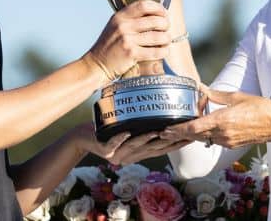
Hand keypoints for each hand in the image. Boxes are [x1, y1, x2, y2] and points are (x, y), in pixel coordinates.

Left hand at [72, 123, 190, 164]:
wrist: (81, 138)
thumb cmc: (105, 131)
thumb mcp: (127, 128)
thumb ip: (142, 126)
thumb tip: (160, 113)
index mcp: (137, 153)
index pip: (160, 150)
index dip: (175, 145)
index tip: (190, 137)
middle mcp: (129, 157)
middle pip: (152, 150)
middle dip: (167, 143)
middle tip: (180, 134)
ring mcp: (117, 155)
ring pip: (135, 147)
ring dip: (147, 140)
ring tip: (159, 131)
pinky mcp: (103, 151)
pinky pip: (113, 143)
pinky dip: (120, 138)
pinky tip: (127, 133)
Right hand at [85, 0, 170, 82]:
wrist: (96, 65)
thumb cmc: (109, 46)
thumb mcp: (115, 26)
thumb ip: (130, 19)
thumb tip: (155, 14)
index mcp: (120, 17)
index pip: (144, 5)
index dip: (158, 8)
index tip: (163, 14)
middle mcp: (123, 26)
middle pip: (155, 20)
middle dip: (166, 24)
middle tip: (166, 29)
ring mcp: (127, 40)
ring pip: (158, 36)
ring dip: (166, 39)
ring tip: (166, 41)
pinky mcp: (131, 54)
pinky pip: (155, 51)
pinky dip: (163, 51)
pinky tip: (163, 51)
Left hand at [160, 89, 270, 148]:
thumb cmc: (260, 108)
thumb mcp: (236, 96)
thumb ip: (216, 94)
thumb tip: (201, 88)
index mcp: (222, 120)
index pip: (194, 128)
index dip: (178, 130)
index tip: (166, 129)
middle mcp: (222, 134)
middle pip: (195, 135)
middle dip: (180, 133)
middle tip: (166, 130)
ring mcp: (227, 141)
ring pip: (203, 138)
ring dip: (193, 133)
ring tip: (181, 127)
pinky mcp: (232, 144)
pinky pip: (213, 140)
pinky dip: (205, 134)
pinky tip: (202, 128)